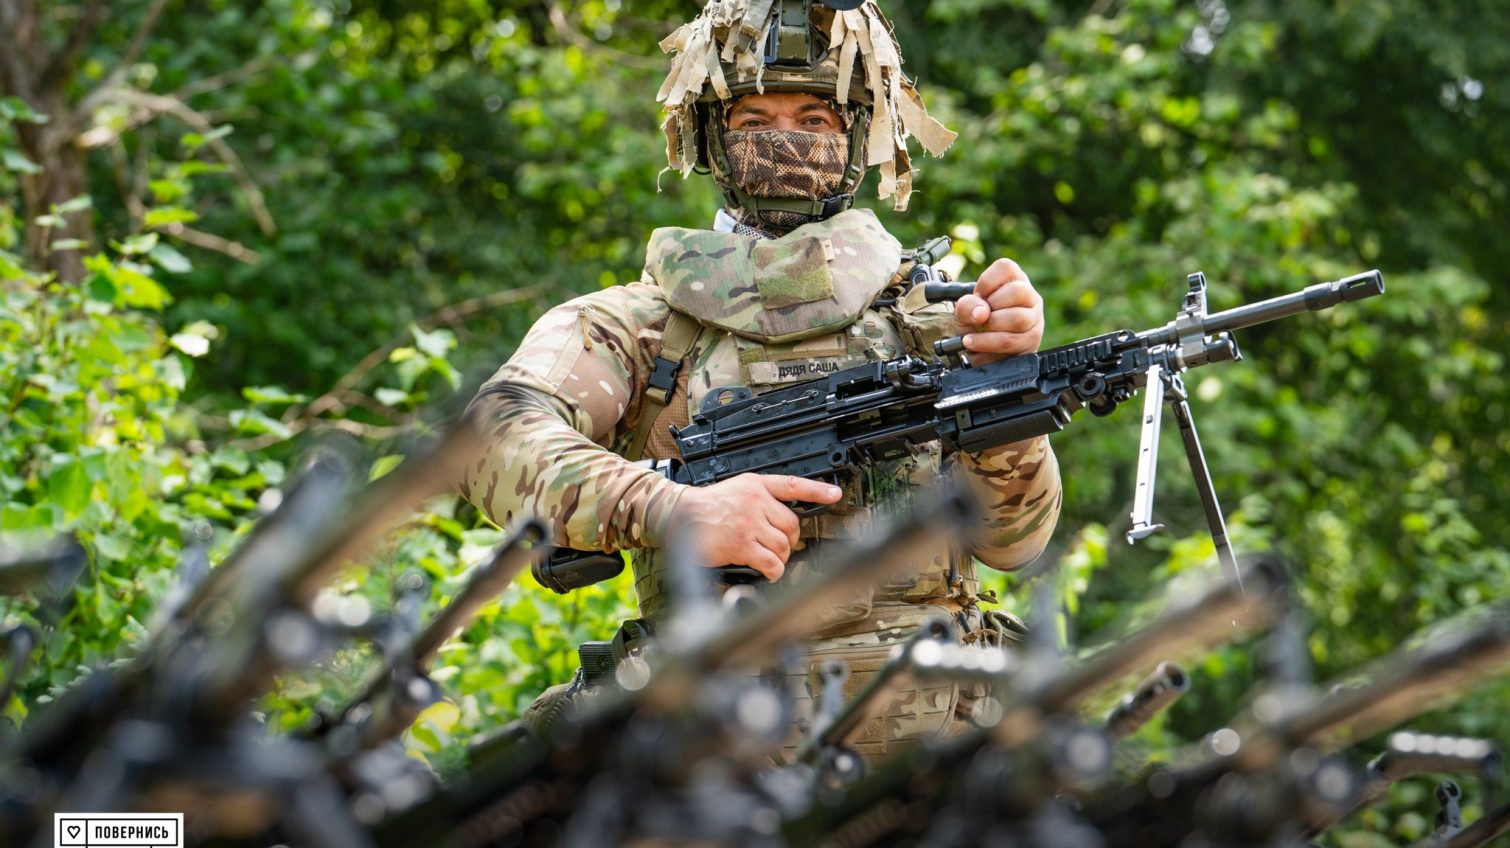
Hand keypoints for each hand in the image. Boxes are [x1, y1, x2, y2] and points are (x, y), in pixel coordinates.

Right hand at [670, 473, 842, 580]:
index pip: (792, 485)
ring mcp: (749, 523)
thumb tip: (780, 522)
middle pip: (792, 524)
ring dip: (781, 557)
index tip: (836, 494)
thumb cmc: (705, 507)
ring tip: (770, 560)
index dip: (817, 490)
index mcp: (755, 485)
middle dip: (791, 540)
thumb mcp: (735, 490)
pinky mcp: (742, 544)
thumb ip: (759, 499)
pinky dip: (774, 572)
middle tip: (781, 547)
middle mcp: (755, 501)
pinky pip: (771, 562)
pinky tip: (769, 572)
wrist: (679, 516)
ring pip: (783, 545)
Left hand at [953, 257, 1044, 364]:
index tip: (978, 296)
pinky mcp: (1032, 340)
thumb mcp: (964, 311)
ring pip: (1017, 318)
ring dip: (990, 326)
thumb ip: (967, 306)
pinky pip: (1011, 340)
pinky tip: (974, 342)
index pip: (1006, 268)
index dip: (987, 282)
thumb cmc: (976, 324)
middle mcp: (1030, 296)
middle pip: (1018, 291)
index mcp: (1014, 280)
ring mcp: (1034, 318)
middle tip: (980, 315)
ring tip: (974, 331)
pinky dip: (987, 343)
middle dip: (991, 305)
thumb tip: (981, 312)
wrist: (981, 351)